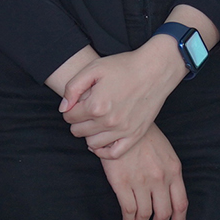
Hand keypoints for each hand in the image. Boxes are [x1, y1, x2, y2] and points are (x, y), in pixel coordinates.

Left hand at [59, 38, 186, 158]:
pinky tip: (101, 140)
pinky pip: (113, 153)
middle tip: (87, 110)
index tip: (78, 102)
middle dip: (78, 121)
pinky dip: (103, 150)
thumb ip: (72, 88)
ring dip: (89, 133)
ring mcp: (123, 130)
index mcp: (96, 105)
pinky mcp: (135, 135)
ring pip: (92, 143)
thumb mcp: (93, 68)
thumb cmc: (124, 66)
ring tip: (95, 121)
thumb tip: (64, 108)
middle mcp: (108, 121)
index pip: (68, 117)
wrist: (155, 70)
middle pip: (78, 131)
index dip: (70, 108)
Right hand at [99, 125, 187, 219]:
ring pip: (145, 215)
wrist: (122, 124)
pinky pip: (129, 210)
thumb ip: (169, 172)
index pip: (181, 203)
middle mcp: (160, 179)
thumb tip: (169, 194)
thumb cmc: (143, 136)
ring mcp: (141, 182)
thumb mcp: (165, 152)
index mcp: (173, 170)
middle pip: (164, 213)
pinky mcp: (123, 184)